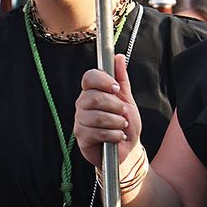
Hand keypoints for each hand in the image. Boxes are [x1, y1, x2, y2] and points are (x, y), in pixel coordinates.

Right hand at [73, 54, 142, 173]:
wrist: (127, 149)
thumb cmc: (125, 124)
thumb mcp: (127, 100)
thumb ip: (122, 79)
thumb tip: (118, 57)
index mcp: (92, 92)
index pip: (89, 77)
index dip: (103, 81)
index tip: (117, 89)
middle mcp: (82, 104)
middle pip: (93, 97)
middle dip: (115, 106)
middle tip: (123, 113)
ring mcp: (80, 120)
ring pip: (97, 116)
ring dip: (116, 122)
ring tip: (122, 126)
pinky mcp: (81, 137)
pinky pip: (96, 132)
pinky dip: (113, 135)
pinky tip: (117, 137)